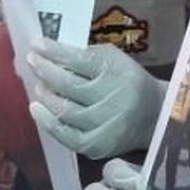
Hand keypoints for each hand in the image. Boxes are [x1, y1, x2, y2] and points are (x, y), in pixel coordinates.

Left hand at [27, 39, 164, 158]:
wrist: (157, 117)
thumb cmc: (131, 82)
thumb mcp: (117, 60)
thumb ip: (88, 55)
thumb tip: (52, 53)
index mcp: (118, 73)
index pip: (80, 60)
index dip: (55, 52)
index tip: (36, 45)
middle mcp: (113, 99)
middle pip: (69, 85)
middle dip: (45, 71)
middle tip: (32, 61)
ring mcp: (105, 125)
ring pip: (65, 110)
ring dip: (45, 96)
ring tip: (37, 85)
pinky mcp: (98, 145)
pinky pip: (66, 135)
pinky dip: (48, 122)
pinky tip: (37, 109)